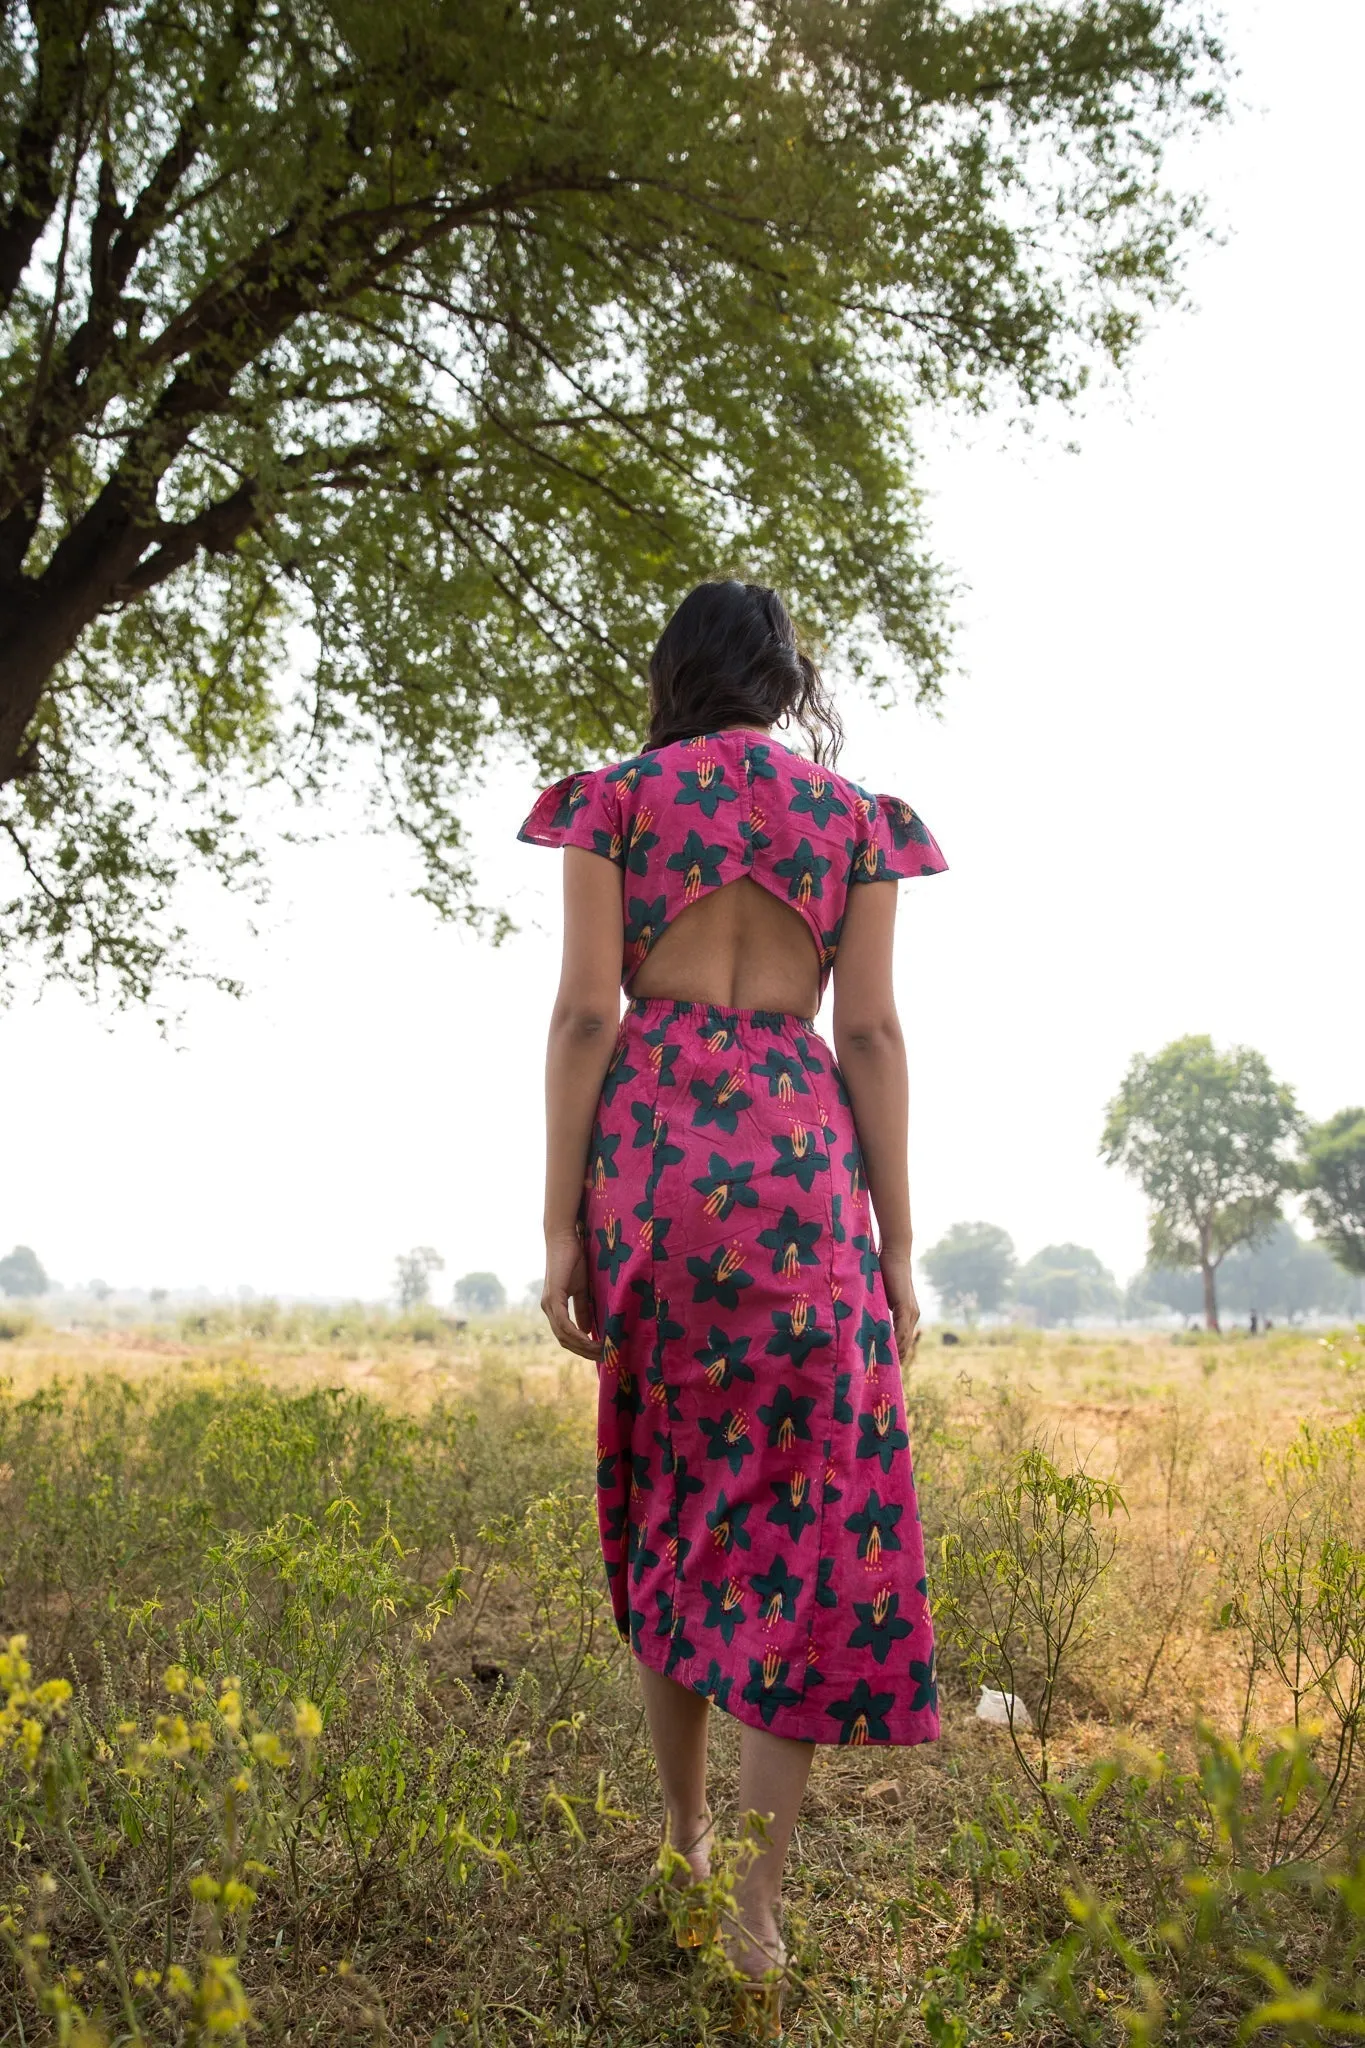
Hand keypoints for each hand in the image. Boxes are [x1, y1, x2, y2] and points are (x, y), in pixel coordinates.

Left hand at [541, 1228, 598, 1359]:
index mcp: (554, 1307)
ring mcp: (549, 1304)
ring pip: (564, 1336)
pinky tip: (591, 1340)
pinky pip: (564, 1324)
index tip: (599, 1354)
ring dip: (583, 1346)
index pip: (566, 1335)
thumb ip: (583, 1309)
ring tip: (602, 1352)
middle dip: (584, 1352)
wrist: (565, 1238)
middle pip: (564, 1340)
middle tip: (604, 1358)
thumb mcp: (582, 1289)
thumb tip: (587, 1330)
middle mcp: (548, 1309)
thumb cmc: (574, 1260)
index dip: (581, 1347)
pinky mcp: (553, 1298)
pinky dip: (577, 1335)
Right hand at [879, 1249, 919, 1365]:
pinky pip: (900, 1331)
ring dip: (894, 1355)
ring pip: (904, 1341)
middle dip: (894, 1360)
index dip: (894, 1354)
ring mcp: (911, 1313)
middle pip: (905, 1346)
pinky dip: (894, 1343)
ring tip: (881, 1369)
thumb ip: (876, 1308)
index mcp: (907, 1315)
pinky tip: (886, 1353)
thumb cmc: (884, 1271)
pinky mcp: (906, 1308)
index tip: (883, 1368)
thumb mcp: (879, 1295)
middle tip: (880, 1375)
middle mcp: (912, 1316)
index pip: (902, 1341)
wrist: (894, 1254)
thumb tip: (863, 1320)